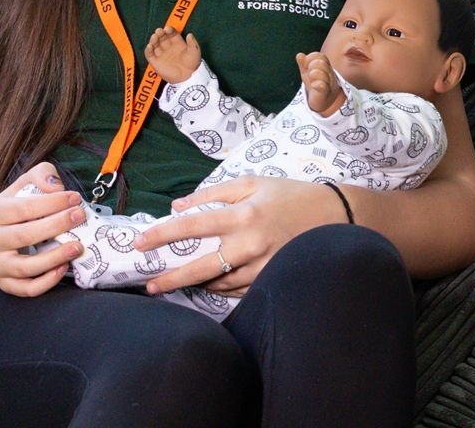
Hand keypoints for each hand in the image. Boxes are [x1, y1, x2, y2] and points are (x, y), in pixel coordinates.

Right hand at [0, 162, 85, 296]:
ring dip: (54, 258)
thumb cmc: (12, 209)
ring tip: (78, 247)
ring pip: (24, 267)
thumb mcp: (21, 186)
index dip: (51, 203)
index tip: (75, 198)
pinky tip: (63, 268)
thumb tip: (56, 186)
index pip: (22, 208)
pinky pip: (25, 289)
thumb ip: (40, 175)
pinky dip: (45, 283)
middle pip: (23, 236)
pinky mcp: (4, 283)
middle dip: (56, 226)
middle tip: (81, 216)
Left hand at [133, 176, 341, 296]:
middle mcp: (250, 244)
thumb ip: (214, 193)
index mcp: (242, 215)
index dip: (162, 234)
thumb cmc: (290, 195)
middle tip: (150, 284)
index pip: (192, 227)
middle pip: (200, 268)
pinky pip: (239, 291)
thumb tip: (178, 206)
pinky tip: (210, 286)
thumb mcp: (254, 183)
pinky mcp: (273, 279)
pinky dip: (222, 289)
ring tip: (178, 284)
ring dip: (196, 285)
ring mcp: (262, 266)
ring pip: (219, 283)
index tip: (140, 243)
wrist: (335, 216)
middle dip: (171, 278)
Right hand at [144, 27, 200, 82]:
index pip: (171, 34)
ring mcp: (161, 54)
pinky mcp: (155, 62)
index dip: (169, 30)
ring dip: (153, 40)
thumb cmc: (192, 63)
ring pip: (155, 44)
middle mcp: (168, 47)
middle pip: (162, 37)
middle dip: (160, 33)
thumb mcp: (195, 52)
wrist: (187, 77)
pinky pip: (149, 54)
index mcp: (177, 43)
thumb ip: (192, 43)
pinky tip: (150, 46)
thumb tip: (190, 34)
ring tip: (154, 37)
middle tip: (159, 31)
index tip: (167, 28)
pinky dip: (148, 50)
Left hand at [295, 52, 345, 115]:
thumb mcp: (308, 72)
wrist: (325, 101)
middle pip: (321, 63)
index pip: (320, 56)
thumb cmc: (316, 83)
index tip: (307, 65)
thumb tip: (299, 54)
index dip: (311, 58)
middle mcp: (328, 73)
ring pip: (321, 73)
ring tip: (311, 80)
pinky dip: (316, 84)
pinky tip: (313, 85)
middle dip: (312, 65)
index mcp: (324, 66)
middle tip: (310, 73)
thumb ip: (304, 63)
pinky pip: (322, 86)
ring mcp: (328, 83)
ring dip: (313, 74)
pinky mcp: (325, 93)